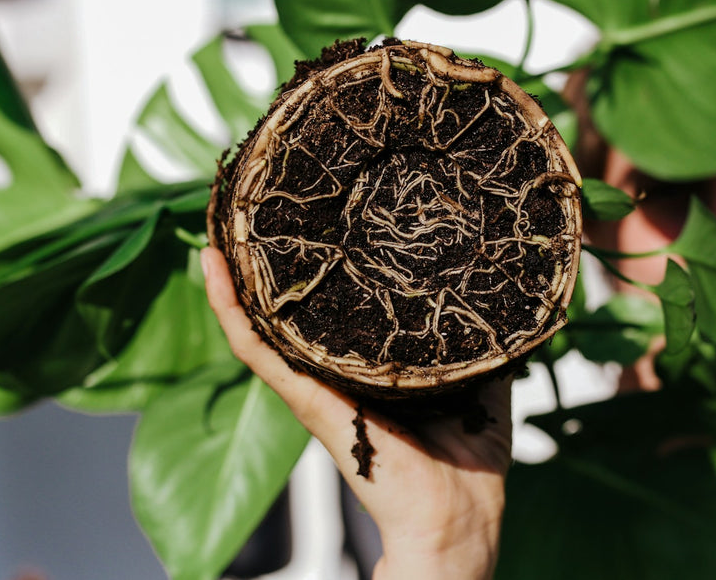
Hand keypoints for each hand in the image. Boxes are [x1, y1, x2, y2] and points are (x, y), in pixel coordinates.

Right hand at [201, 247, 512, 579]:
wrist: (458, 514)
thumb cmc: (468, 459)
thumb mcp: (481, 376)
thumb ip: (482, 340)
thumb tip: (502, 297)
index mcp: (367, 362)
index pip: (332, 306)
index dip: (317, 263)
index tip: (312, 215)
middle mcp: (332, 368)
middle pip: (287, 307)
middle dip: (266, 257)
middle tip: (254, 201)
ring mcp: (313, 383)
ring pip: (259, 319)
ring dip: (235, 272)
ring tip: (221, 218)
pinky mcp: (305, 399)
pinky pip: (255, 349)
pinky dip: (229, 308)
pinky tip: (213, 266)